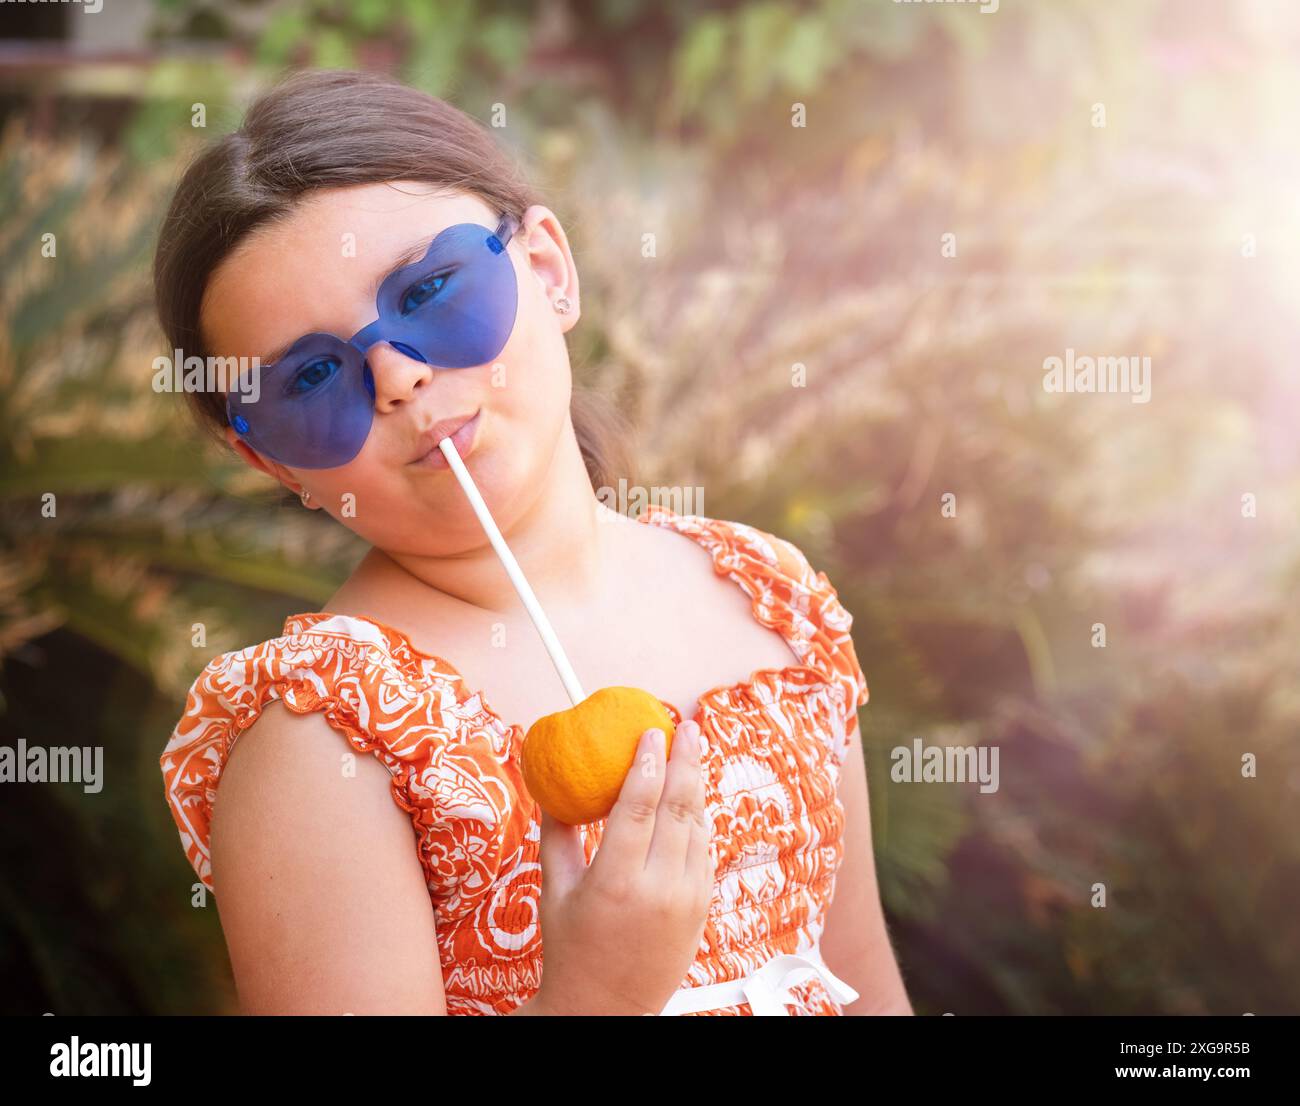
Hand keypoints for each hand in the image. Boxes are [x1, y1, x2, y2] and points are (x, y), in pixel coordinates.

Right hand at [532, 720, 713, 1015]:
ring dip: (695, 786)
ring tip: (690, 752)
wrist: (606, 1008)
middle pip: (680, 808)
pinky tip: (690, 799)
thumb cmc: (572, 949)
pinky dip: (698, 820)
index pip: (639, 808)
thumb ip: (557, 835)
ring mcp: (687, 900)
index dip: (647, 764)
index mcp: (615, 882)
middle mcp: (658, 889)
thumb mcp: (554, 890)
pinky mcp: (702, 908)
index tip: (650, 733)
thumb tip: (555, 786)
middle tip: (685, 727)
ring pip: (699, 827)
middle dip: (686, 760)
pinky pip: (704, 851)